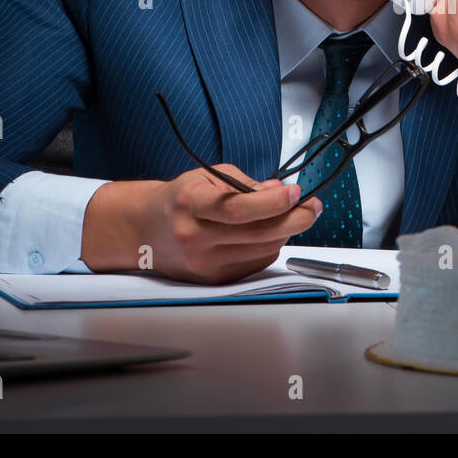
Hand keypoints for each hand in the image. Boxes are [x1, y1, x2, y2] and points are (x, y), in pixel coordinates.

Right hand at [81, 164, 322, 283]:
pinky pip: (256, 264)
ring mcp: (204, 264)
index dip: (274, 202)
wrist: (145, 230)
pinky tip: (266, 233)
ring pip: (262, 251)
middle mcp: (195, 237)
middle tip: (312, 206)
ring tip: (288, 215)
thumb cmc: (180, 199)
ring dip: (284, 232)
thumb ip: (245, 184)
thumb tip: (280, 192)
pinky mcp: (213, 280)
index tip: (296, 192)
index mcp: (192, 205)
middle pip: (258, 234)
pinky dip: (269, 247)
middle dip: (295, 218)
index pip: (239, 208)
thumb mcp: (208, 177)